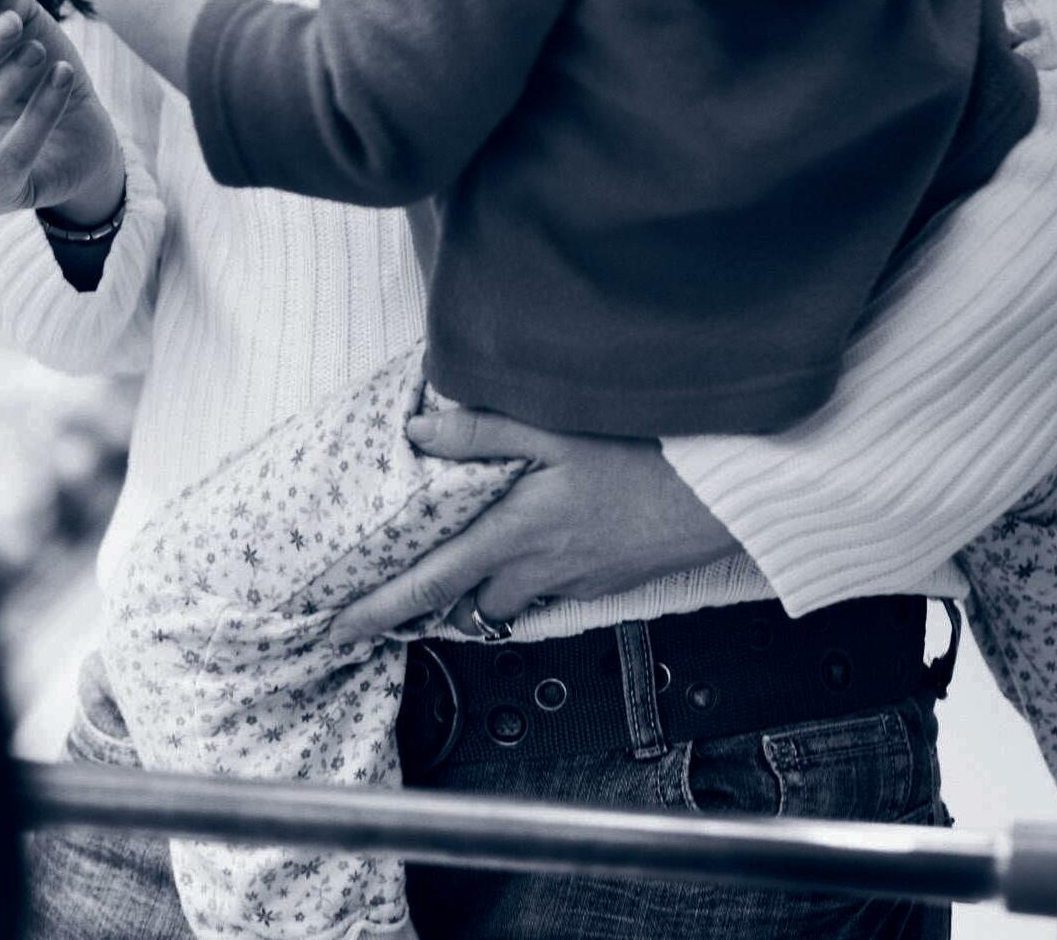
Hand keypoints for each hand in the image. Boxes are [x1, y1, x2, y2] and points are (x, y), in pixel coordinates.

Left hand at [329, 406, 739, 641]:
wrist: (718, 496)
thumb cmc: (640, 454)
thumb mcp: (555, 428)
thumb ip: (482, 431)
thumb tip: (417, 431)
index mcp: (513, 532)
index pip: (430, 580)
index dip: (378, 606)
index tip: (337, 628)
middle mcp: (536, 567)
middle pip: (463, 602)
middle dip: (424, 604)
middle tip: (385, 599)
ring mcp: (569, 581)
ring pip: (503, 598)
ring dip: (477, 586)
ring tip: (456, 560)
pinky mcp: (597, 583)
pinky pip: (543, 588)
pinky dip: (521, 574)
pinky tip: (525, 542)